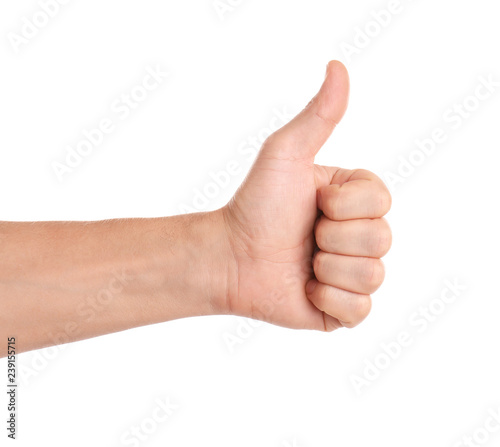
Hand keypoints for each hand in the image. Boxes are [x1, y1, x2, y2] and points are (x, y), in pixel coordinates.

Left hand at [219, 61, 391, 330]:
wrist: (229, 257)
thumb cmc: (256, 204)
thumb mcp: (286, 154)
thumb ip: (318, 116)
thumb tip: (338, 66)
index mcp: (355, 200)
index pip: (383, 202)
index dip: (343, 205)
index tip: (312, 203)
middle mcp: (359, 235)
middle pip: (382, 240)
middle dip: (332, 237)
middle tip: (303, 235)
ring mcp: (352, 273)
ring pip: (373, 275)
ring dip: (326, 268)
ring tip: (301, 262)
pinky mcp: (342, 309)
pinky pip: (360, 310)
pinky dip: (327, 300)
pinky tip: (304, 288)